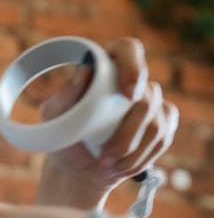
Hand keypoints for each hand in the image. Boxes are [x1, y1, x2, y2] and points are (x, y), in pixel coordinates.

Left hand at [40, 38, 178, 196]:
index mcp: (105, 68)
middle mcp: (131, 81)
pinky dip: (141, 159)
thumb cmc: (62, 136)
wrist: (74, 168)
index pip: (129, 50)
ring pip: (156, 124)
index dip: (134, 68)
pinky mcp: (161, 125)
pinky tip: (121, 168)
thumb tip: (85, 71)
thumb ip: (66, 95)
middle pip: (147, 97)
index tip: (129, 95)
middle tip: (104, 157)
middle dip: (127, 134)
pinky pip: (162, 139)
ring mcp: (150, 103)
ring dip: (132, 151)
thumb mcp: (54, 117)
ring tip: (106, 166)